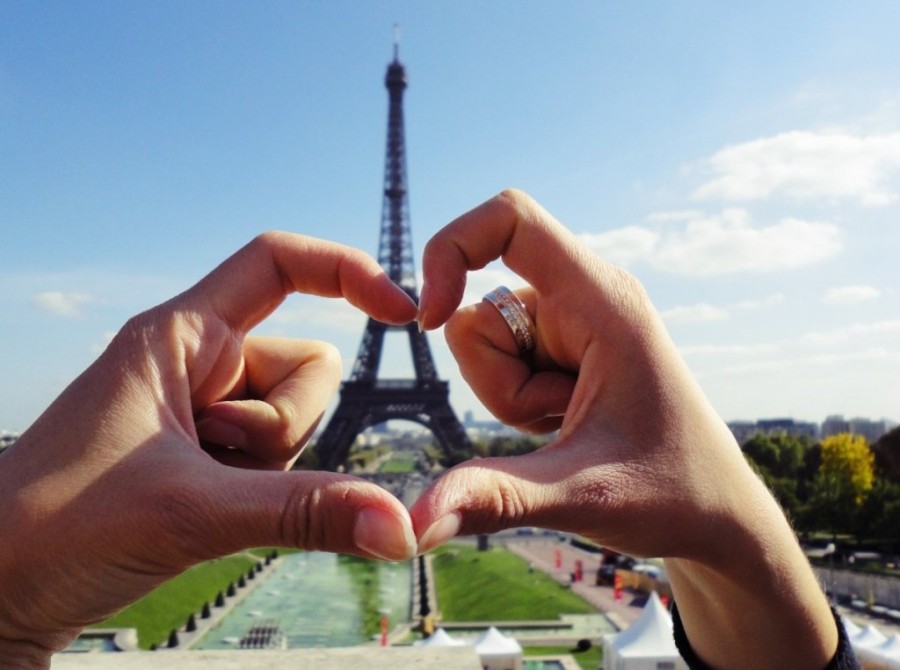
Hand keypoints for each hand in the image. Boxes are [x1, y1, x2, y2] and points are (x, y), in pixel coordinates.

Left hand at [0, 232, 417, 666]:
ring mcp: (205, 412)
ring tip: (194, 490)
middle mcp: (198, 364)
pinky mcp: (206, 457)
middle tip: (211, 458)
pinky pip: (276, 463)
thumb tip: (402, 527)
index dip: (347, 271)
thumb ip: (306, 514)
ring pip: (296, 422)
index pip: (278, 262)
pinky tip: (198, 512)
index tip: (404, 313)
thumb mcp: (193, 510)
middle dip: (284, 425)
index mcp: (183, 335)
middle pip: (309, 367)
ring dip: (268, 467)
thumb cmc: (53, 528)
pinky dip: (258, 493)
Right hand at [411, 190, 836, 669]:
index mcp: (602, 300)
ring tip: (569, 422)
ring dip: (508, 395)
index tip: (427, 317)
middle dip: (496, 380)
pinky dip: (516, 401)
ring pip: (482, 341)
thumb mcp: (579, 494)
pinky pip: (499, 362)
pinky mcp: (561, 347)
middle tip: (561, 418)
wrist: (714, 514)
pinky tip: (566, 423)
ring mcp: (571, 322)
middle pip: (478, 308)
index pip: (512, 218)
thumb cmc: (671, 493)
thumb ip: (494, 497)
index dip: (453, 247)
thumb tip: (412, 523)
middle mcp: (585, 297)